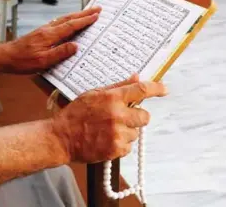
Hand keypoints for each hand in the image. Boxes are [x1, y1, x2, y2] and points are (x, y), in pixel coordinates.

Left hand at [0, 7, 101, 72]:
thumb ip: (60, 53)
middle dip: (84, 13)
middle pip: (69, 18)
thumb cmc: (22, 61)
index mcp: (49, 35)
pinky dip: (68, 19)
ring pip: (64, 19)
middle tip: (97, 9)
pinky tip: (69, 21)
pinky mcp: (41, 32)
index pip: (71, 26)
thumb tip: (75, 46)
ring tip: (87, 13)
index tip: (95, 16)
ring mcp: (44, 30)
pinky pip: (58, 23)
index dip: (84, 21)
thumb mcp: (42, 61)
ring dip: (77, 15)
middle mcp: (47, 29)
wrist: (5, 56)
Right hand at [51, 75, 167, 162]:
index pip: (141, 90)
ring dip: (127, 132)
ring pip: (136, 133)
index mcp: (112, 98)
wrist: (61, 138)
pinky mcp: (116, 149)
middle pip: (145, 116)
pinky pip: (129, 146)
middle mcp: (117, 114)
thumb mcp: (94, 94)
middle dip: (137, 117)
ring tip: (108, 131)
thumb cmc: (75, 114)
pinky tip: (107, 140)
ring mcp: (118, 133)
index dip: (156, 88)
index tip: (164, 89)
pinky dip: (121, 144)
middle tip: (123, 119)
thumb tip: (136, 77)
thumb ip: (117, 86)